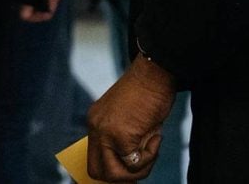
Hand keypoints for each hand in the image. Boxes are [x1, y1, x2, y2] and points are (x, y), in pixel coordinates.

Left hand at [87, 56, 175, 180]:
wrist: (154, 74)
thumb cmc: (146, 95)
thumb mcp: (127, 119)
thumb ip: (122, 140)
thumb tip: (129, 169)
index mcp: (95, 122)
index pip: (92, 160)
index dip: (109, 173)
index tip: (126, 175)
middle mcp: (95, 127)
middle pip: (98, 172)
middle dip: (122, 178)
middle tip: (141, 164)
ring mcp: (106, 132)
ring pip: (117, 173)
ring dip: (139, 168)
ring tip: (151, 145)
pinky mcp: (122, 134)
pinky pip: (136, 161)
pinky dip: (151, 155)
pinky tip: (156, 135)